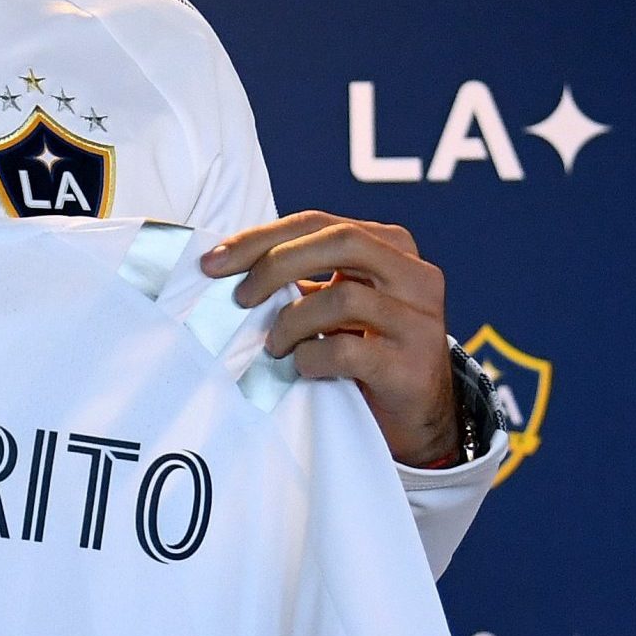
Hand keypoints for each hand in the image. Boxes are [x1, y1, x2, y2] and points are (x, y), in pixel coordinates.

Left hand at [199, 211, 456, 466]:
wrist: (419, 413)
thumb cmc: (366, 349)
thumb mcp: (339, 302)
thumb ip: (302, 277)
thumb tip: (228, 266)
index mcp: (393, 246)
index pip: (319, 222)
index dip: (261, 237)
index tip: (215, 260)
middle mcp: (415, 275)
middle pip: (339, 241)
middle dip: (275, 263)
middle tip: (240, 298)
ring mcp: (419, 320)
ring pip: (343, 297)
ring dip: (292, 321)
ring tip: (275, 344)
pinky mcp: (411, 366)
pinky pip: (348, 351)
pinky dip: (312, 357)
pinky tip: (303, 367)